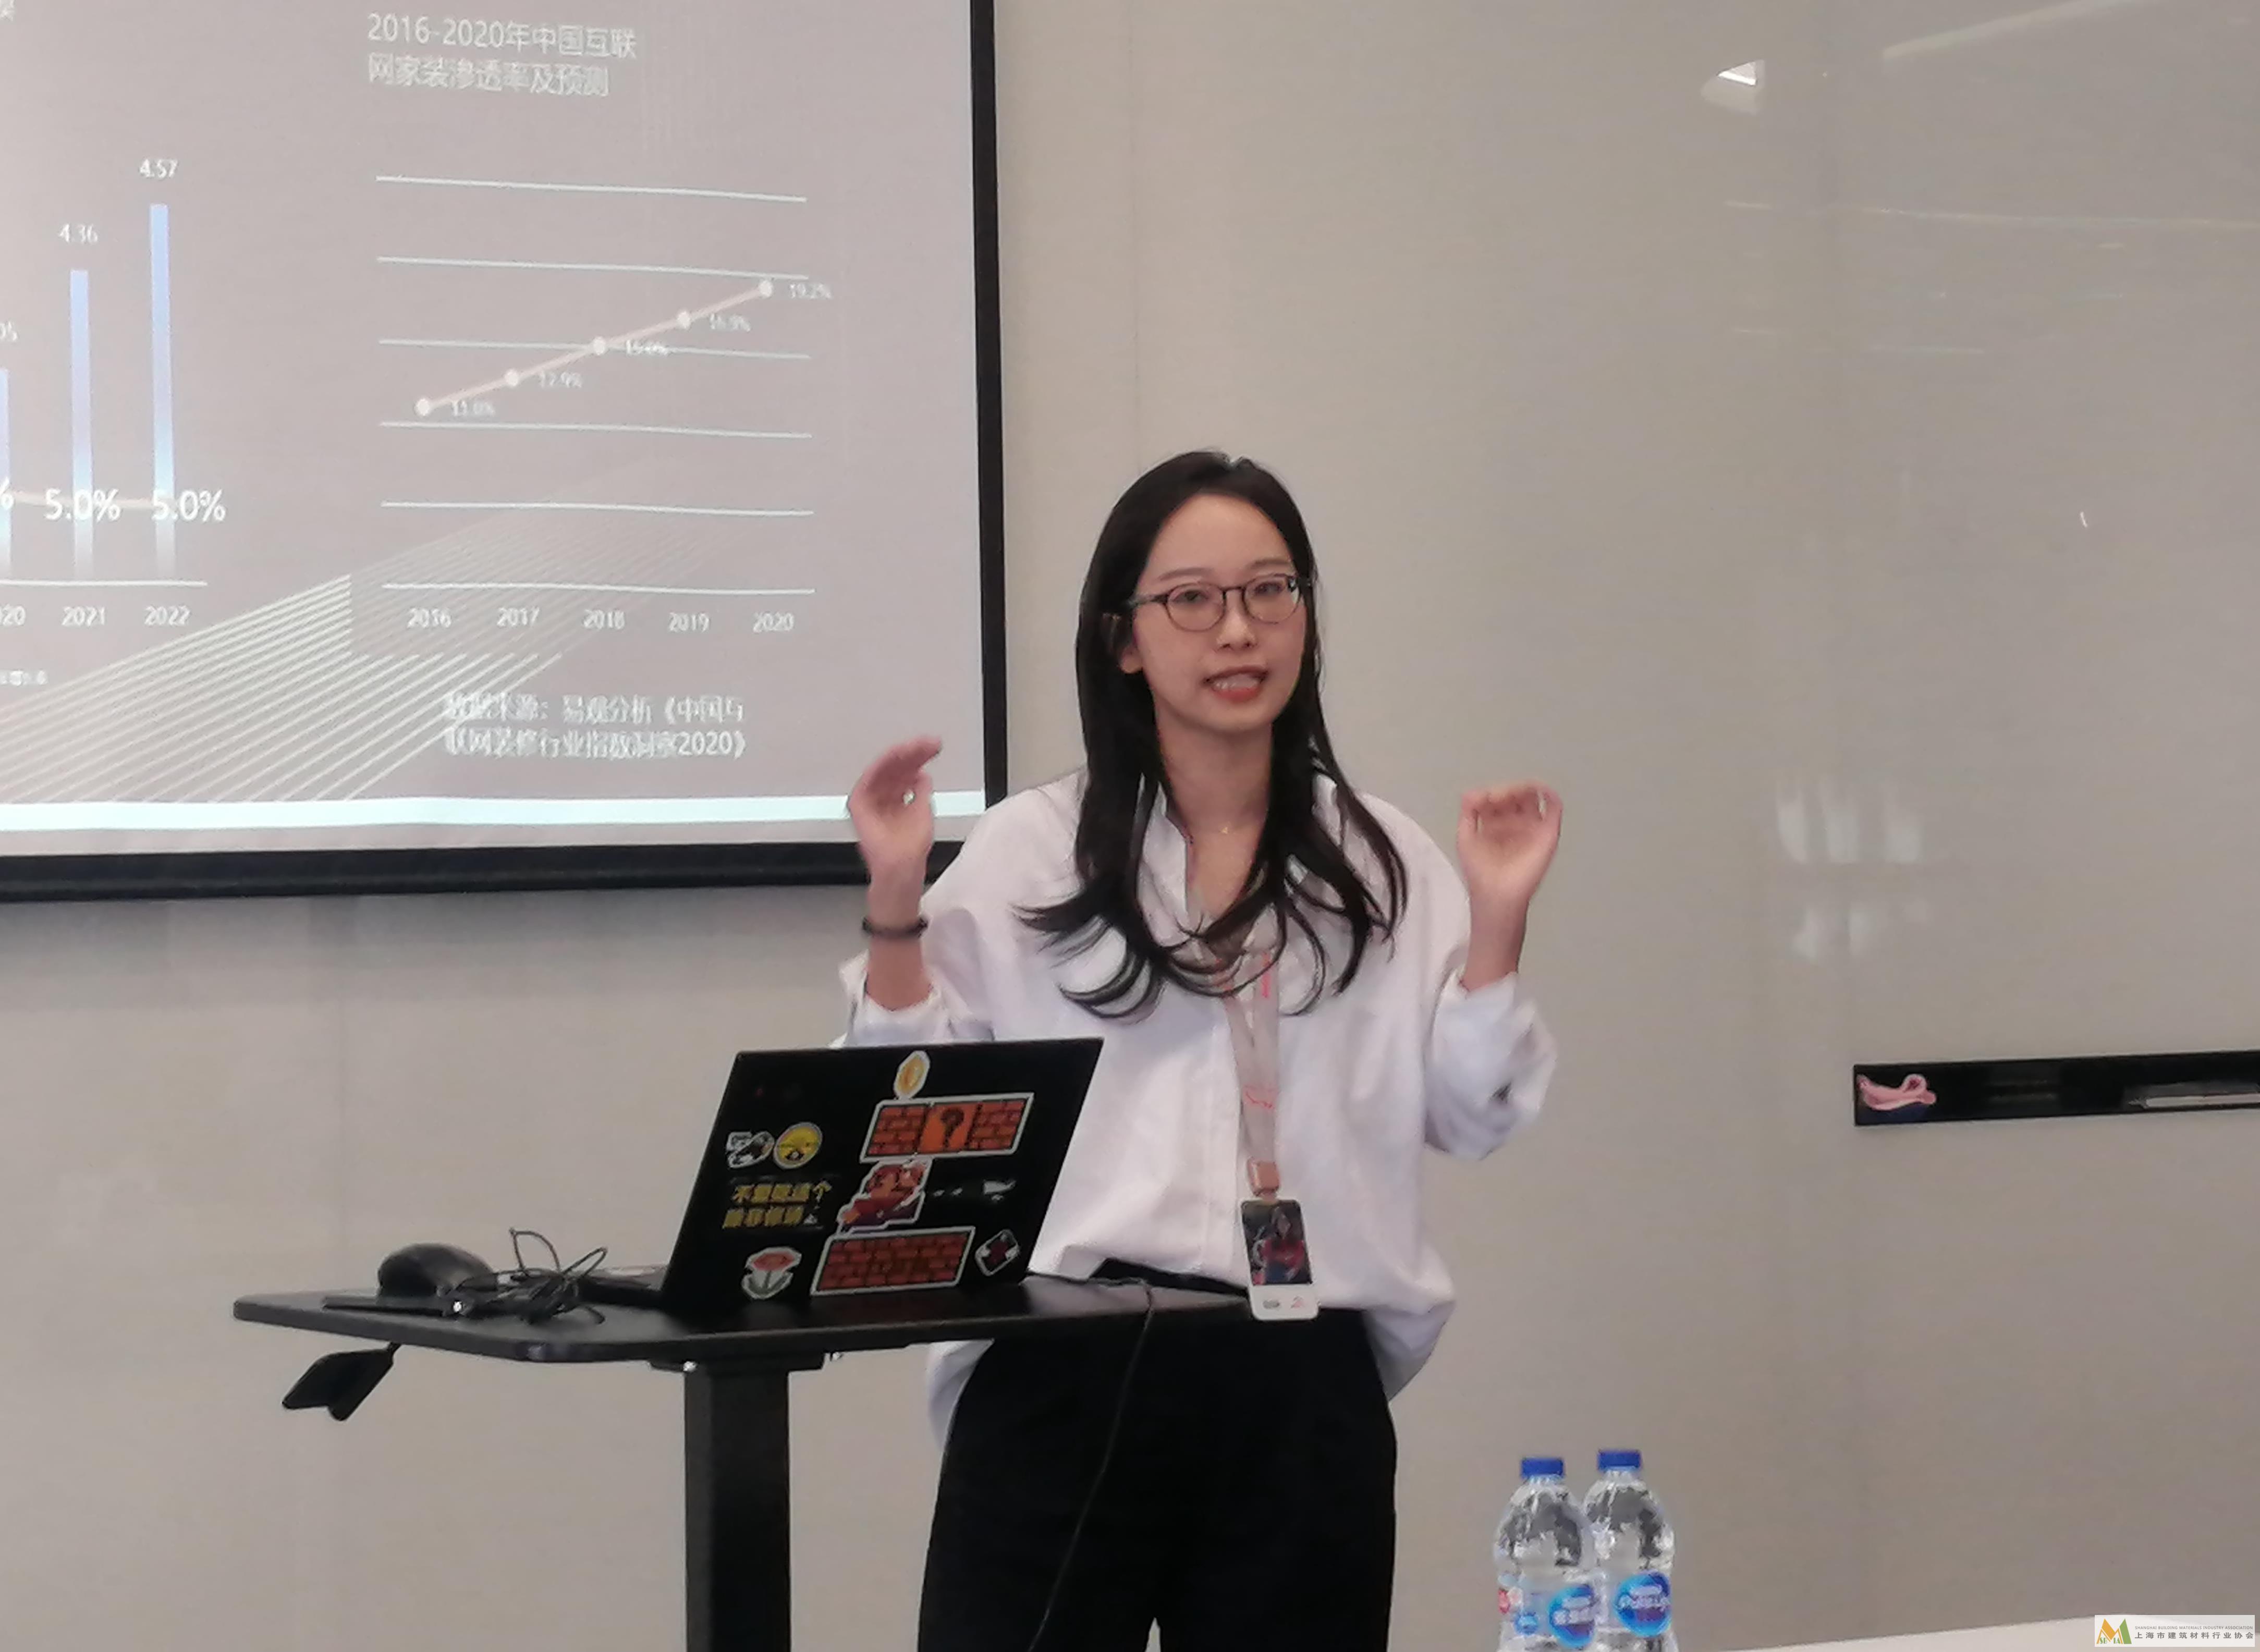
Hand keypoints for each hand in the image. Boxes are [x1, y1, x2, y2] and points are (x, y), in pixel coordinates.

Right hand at [848, 737, 940, 919]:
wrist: (901, 867)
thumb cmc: (910, 848)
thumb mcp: (923, 812)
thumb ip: (921, 792)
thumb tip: (922, 773)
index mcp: (897, 799)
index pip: (907, 772)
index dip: (920, 758)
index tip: (933, 746)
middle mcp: (884, 797)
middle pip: (897, 768)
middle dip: (913, 753)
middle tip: (929, 742)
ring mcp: (871, 799)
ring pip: (884, 769)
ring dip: (900, 755)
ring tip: (915, 745)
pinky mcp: (859, 804)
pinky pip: (868, 778)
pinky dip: (881, 765)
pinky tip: (895, 755)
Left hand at [1456, 782, 1561, 923]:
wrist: (1497, 893)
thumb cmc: (1481, 873)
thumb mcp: (1465, 837)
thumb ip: (1468, 811)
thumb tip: (1474, 790)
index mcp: (1495, 824)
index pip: (1496, 798)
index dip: (1491, 793)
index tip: (1484, 798)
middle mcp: (1515, 824)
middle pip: (1516, 795)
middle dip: (1507, 791)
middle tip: (1498, 797)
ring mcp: (1532, 828)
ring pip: (1534, 798)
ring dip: (1526, 789)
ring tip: (1515, 794)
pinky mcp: (1547, 834)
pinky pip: (1554, 809)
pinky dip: (1551, 796)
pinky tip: (1541, 790)